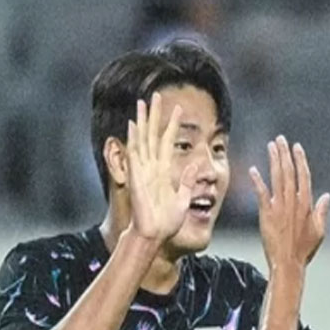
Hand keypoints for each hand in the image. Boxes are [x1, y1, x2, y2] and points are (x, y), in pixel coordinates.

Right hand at [127, 92, 200, 242]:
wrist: (155, 235)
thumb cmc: (167, 222)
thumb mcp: (183, 199)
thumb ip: (188, 182)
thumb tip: (196, 167)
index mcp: (164, 171)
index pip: (169, 141)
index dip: (173, 125)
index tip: (179, 108)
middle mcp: (152, 166)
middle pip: (153, 134)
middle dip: (156, 114)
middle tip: (156, 94)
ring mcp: (143, 170)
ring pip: (143, 139)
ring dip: (143, 120)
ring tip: (143, 102)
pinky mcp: (137, 176)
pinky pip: (135, 154)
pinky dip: (134, 139)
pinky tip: (133, 124)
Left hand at [249, 136, 329, 270]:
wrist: (288, 263)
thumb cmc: (304, 250)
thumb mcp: (319, 231)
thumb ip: (321, 211)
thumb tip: (326, 196)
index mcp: (306, 204)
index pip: (303, 176)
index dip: (300, 160)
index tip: (296, 147)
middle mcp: (293, 201)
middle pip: (289, 172)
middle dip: (284, 154)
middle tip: (280, 140)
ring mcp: (279, 206)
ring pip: (276, 178)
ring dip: (273, 160)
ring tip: (271, 146)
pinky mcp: (266, 213)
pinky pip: (261, 193)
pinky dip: (257, 181)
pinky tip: (253, 169)